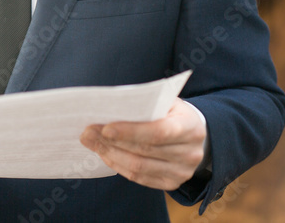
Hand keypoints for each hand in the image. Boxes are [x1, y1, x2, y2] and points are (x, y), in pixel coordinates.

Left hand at [79, 98, 206, 190]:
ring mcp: (182, 172)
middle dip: (112, 141)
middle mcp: (189, 153)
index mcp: (190, 126)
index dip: (130, 131)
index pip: (159, 131)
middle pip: (144, 151)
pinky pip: (139, 178)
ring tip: (91, 142)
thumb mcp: (165, 100)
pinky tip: (105, 154)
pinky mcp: (171, 183)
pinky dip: (118, 165)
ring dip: (110, 154)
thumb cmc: (173, 113)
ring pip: (139, 167)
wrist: (196, 134)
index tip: (105, 128)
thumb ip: (143, 104)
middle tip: (87, 131)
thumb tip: (109, 107)